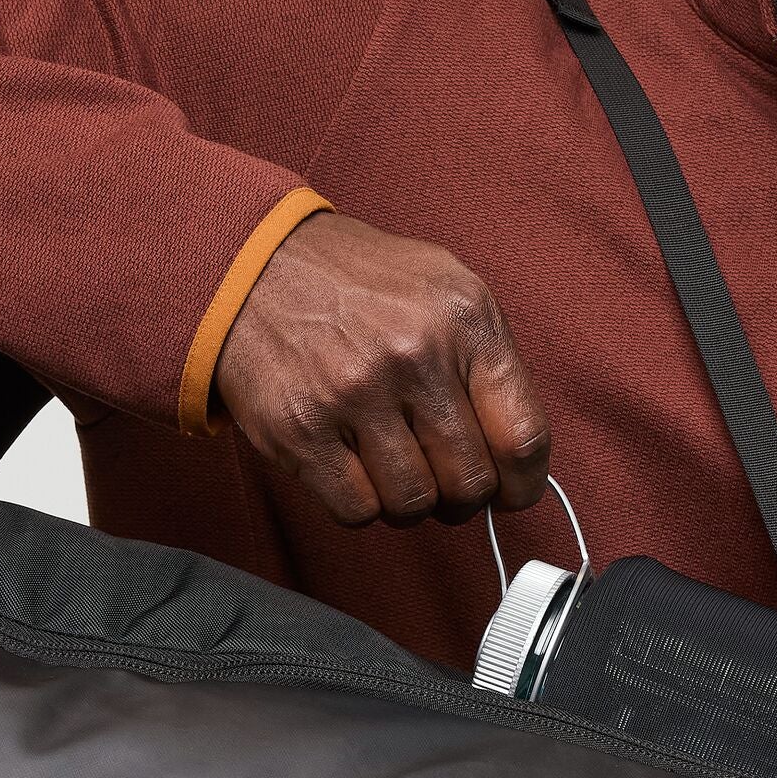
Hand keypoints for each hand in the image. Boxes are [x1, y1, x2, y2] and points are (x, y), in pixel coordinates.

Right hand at [212, 211, 551, 526]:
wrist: (254, 266)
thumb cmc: (359, 287)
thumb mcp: (445, 291)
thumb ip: (490, 365)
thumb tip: (519, 459)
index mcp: (464, 320)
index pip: (523, 439)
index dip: (522, 486)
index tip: (511, 494)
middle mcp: (414, 355)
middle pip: (470, 483)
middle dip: (462, 497)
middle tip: (442, 480)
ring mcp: (354, 394)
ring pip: (414, 505)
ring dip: (409, 502)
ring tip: (393, 467)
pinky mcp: (301, 430)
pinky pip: (357, 511)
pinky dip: (361, 504)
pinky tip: (353, 468)